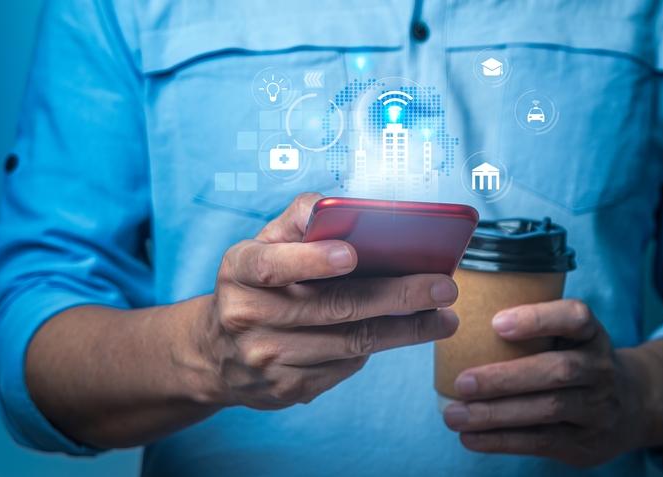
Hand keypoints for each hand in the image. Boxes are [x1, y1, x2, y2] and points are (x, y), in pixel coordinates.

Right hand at [194, 193, 459, 409]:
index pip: (271, 265)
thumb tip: (342, 206)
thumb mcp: (262, 244)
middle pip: (332, 308)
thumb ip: (298, 219)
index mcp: (240, 271)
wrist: (217, 352)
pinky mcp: (286, 389)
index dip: (311, 260)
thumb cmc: (257, 283)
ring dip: (405, 330)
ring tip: (444, 317)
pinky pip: (345, 367)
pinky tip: (406, 334)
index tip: (352, 254)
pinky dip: (379, 348)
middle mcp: (247, 316)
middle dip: (396, 296)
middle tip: (444, 286)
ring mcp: (266, 359)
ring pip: (349, 343)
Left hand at [442, 299, 649, 467]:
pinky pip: (541, 441)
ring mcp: (598, 408)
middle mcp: (600, 369)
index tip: (496, 323)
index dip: (538, 319)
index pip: (576, 317)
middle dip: (505, 378)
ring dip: (496, 414)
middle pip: (557, 371)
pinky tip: (470, 437)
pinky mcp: (585, 443)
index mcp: (592, 334)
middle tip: (462, 382)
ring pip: (548, 410)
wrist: (632, 406)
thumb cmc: (577, 360)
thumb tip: (458, 320)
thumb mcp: (570, 338)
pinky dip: (501, 440)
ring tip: (455, 415)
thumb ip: (532, 328)